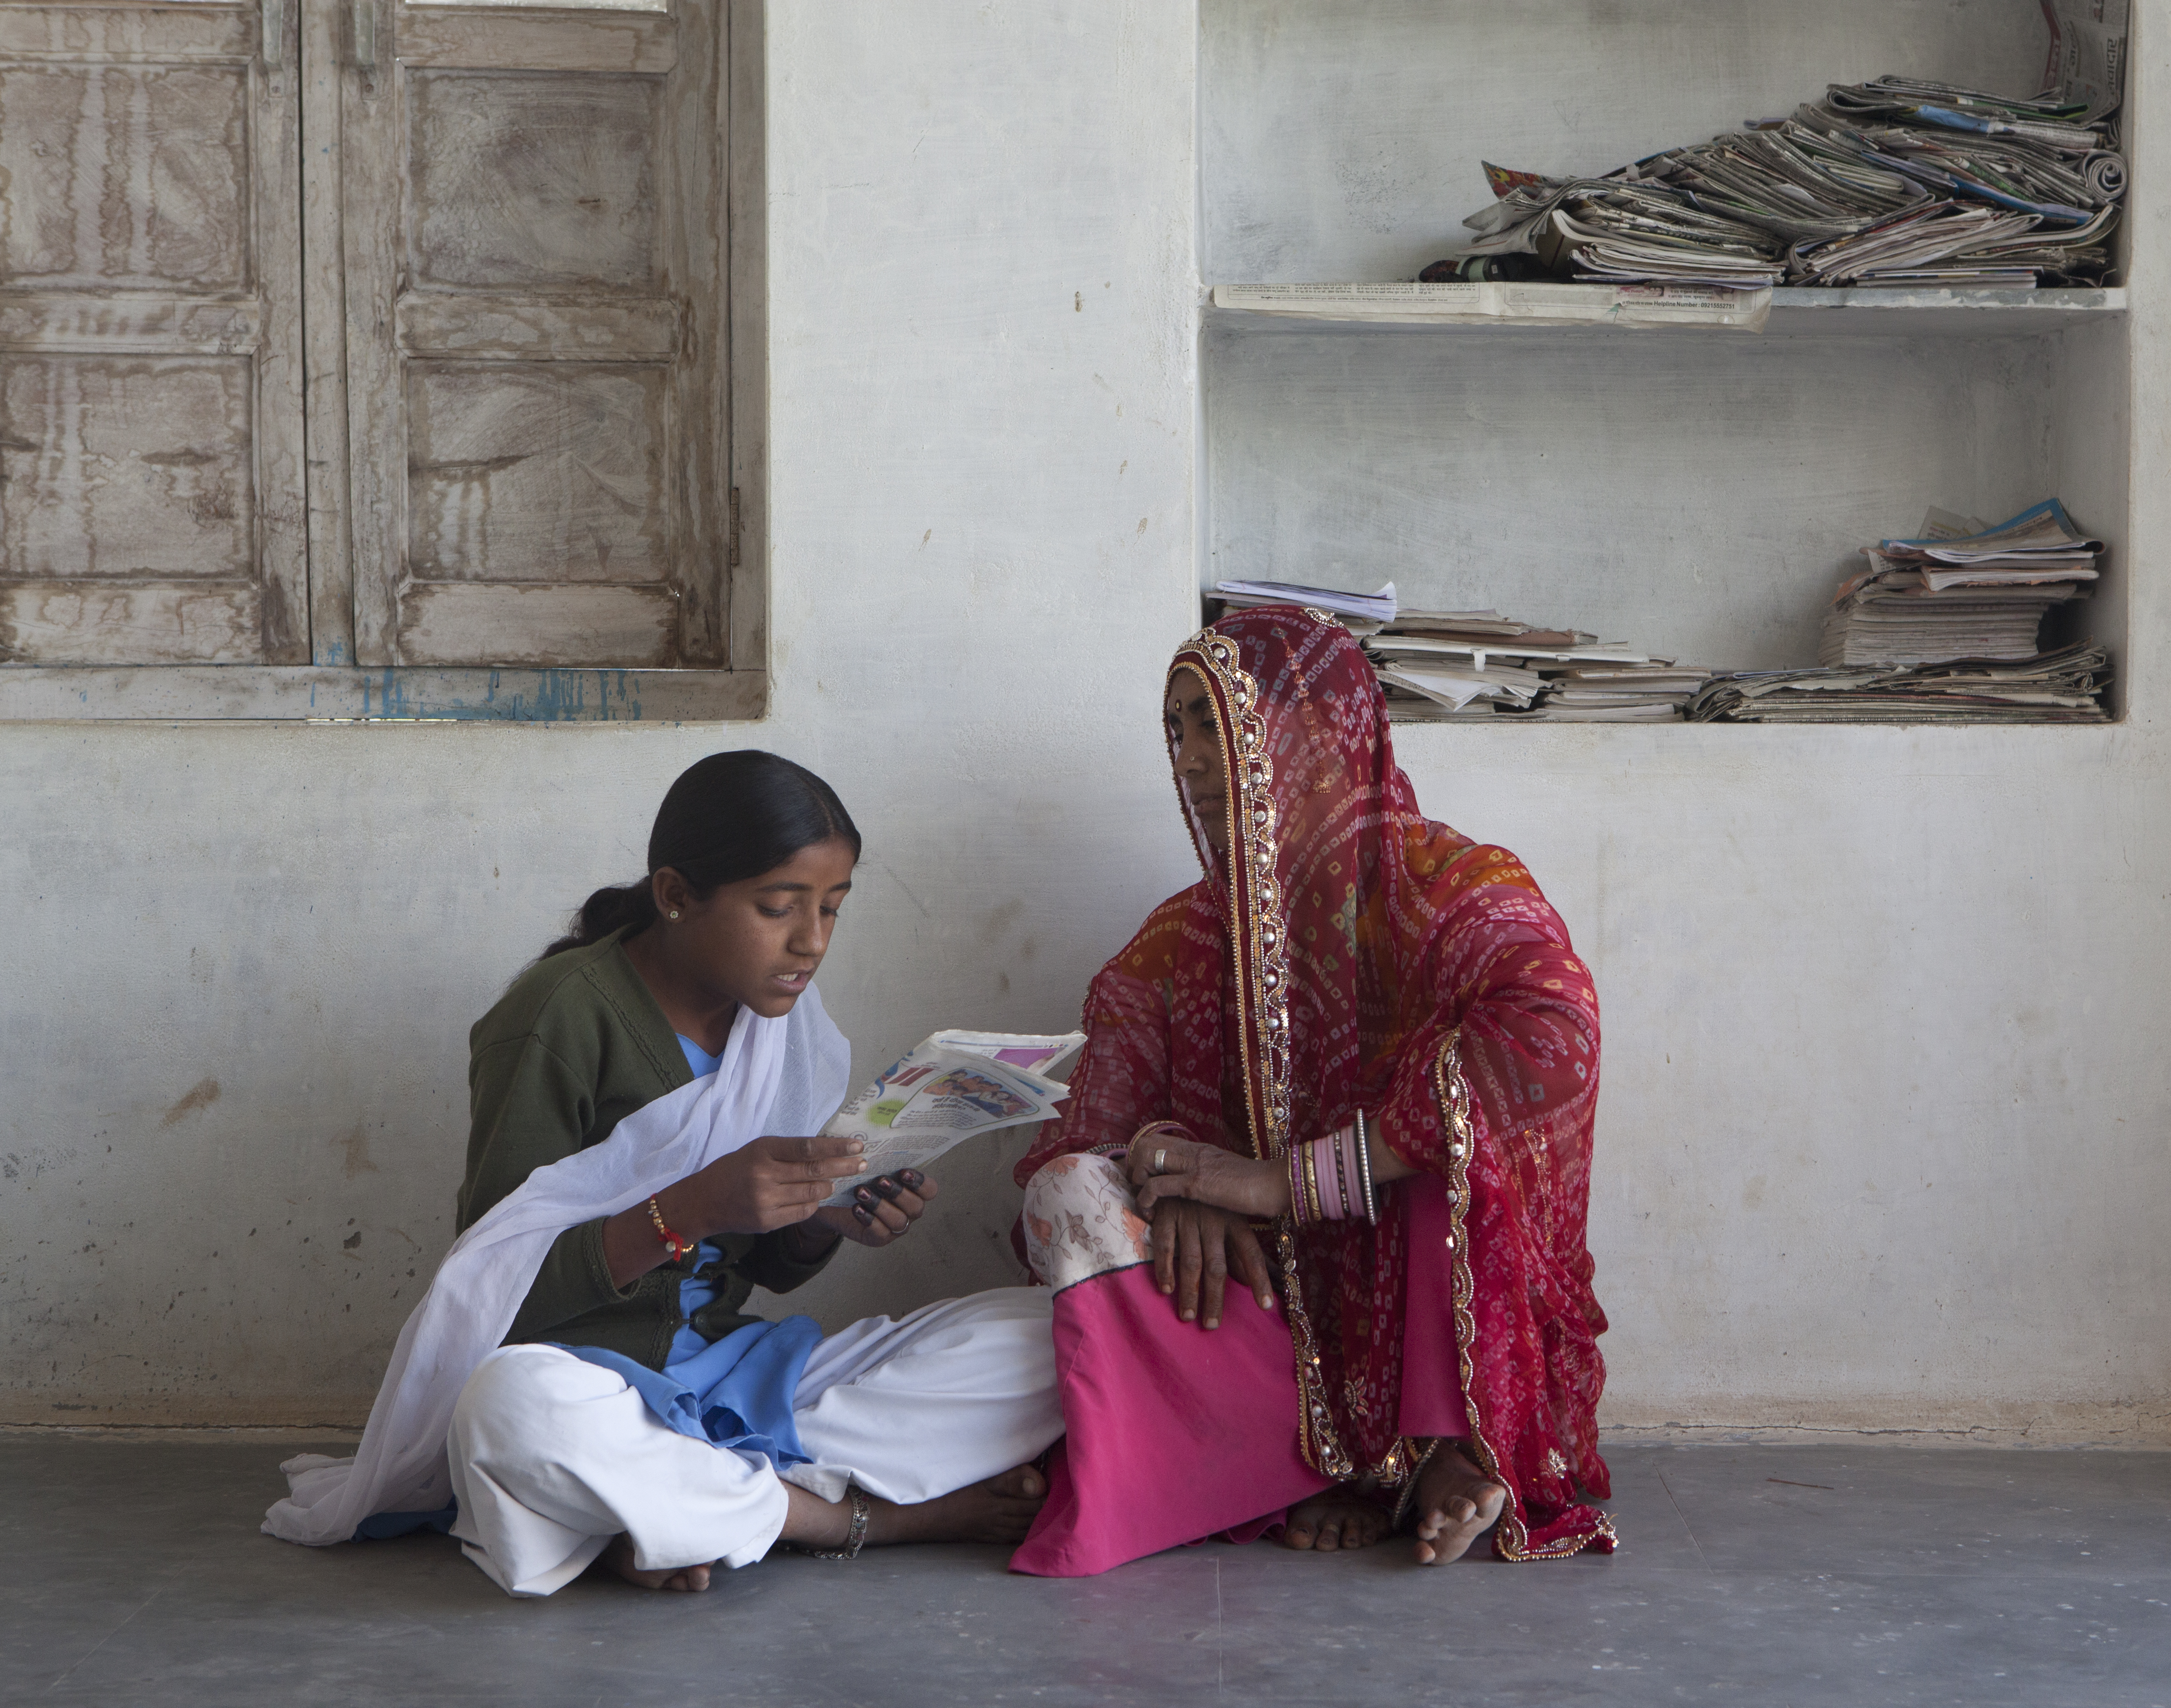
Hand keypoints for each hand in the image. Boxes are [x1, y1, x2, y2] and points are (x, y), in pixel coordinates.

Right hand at [664, 1135, 867, 1238]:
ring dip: (830, 1186)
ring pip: (812, 1192)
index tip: (857, 1144)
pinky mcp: (767, 1221)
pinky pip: (802, 1212)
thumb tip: (828, 1149)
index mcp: (763, 1150)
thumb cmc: (735, 1169)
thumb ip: (788, 1151)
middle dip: (843, 1166)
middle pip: (815, 1170)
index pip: (808, 1147)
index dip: (836, 1146)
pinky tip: (817, 1197)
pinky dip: (814, 1203)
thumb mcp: (758, 1150)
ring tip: (837, 1181)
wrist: (704, 1201)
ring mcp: (766, 1200)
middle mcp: (764, 1175)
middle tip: (862, 1163)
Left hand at [814, 1169, 935, 1248]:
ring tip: (861, 1192)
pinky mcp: (880, 1238)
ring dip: (881, 1206)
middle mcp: (908, 1210)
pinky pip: (881, 1233)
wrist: (835, 1201)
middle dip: (899, 1193)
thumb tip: (874, 1140)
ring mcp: (895, 1226)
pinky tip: (857, 1208)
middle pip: (916, 1207)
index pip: (930, 1189)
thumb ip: (878, 1157)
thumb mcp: (867, 1167)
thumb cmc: (857, 1179)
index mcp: (912, 1190)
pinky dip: (869, 1220)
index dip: (920, 1182)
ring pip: (899, 1221)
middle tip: (880, 1180)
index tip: (903, 1172)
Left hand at [1129, 1133, 1291, 1221]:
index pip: (1158, 1140)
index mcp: (1199, 1148)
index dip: (1143, 1158)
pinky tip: (1151, 1213)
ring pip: (1147, 1159)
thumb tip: (1200, 1185)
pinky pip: (1157, 1186)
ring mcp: (1193, 1165)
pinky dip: (1146, 1199)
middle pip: (1146, 1144)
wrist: (1274, 1185)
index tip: (1144, 1179)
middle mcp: (1192, 1151)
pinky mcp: (1195, 1184)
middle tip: (1139, 1190)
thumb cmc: (1256, 1186)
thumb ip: (1209, 1174)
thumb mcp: (1226, 1174)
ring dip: (1137, 1181)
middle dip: (1134, 1167)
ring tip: (1145, 1203)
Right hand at [1145, 1198, 1275, 1328]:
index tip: (1266, 1306)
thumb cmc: (1211, 1202)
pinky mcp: (1166, 1215)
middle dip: (1215, 1298)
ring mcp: (1189, 1218)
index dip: (1260, 1280)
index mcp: (1235, 1222)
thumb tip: (1252, 1283)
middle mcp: (1213, 1221)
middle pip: (1216, 1267)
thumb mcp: (1231, 1220)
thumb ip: (1238, 1253)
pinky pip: (1165, 1246)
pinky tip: (1166, 1288)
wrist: (1177, 1165)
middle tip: (1211, 1325)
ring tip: (1188, 1315)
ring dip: (1189, 1291)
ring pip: (1191, 1261)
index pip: (1251, 1255)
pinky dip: (1165, 1268)